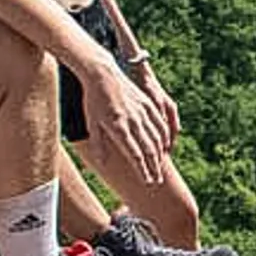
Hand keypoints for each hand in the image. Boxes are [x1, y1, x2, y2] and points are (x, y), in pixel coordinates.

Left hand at [80, 61, 174, 190]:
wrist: (102, 73)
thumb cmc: (93, 100)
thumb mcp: (91, 123)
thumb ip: (98, 144)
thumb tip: (102, 163)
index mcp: (118, 128)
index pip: (134, 154)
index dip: (142, 170)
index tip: (147, 181)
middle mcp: (133, 121)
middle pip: (148, 149)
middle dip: (154, 167)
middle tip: (156, 181)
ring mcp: (142, 112)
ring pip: (157, 138)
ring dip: (160, 155)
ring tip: (160, 167)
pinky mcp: (147, 104)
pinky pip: (160, 123)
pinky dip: (164, 137)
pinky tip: (164, 145)